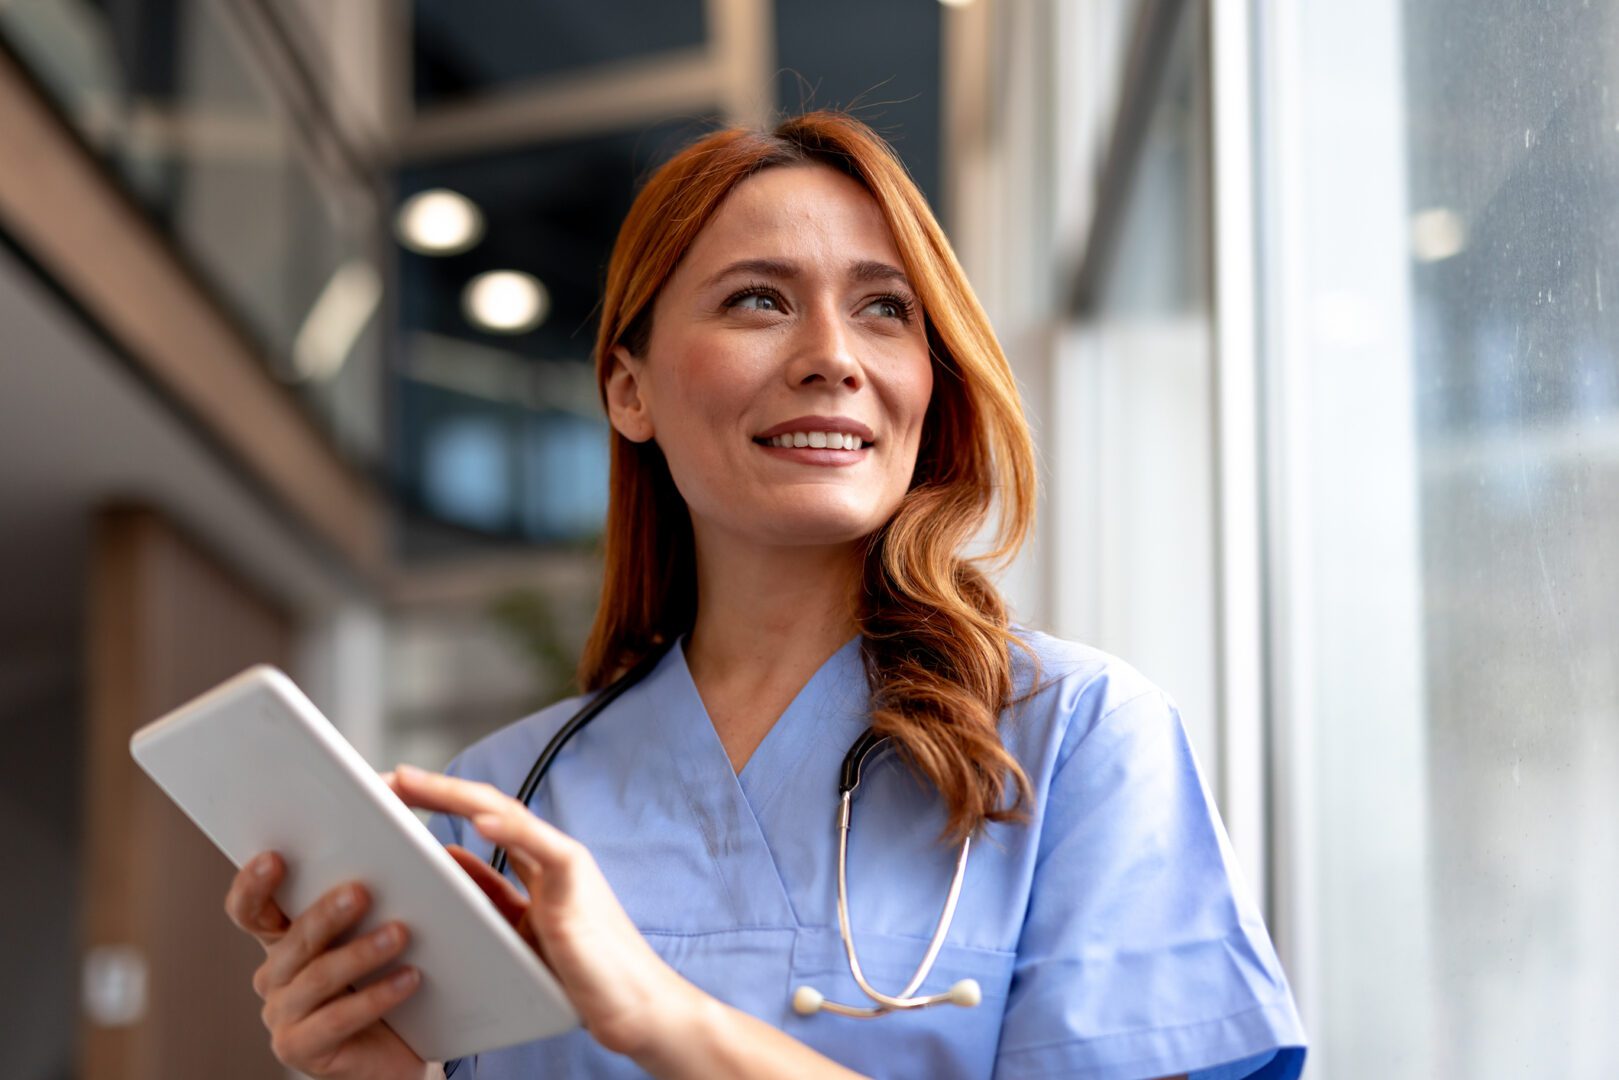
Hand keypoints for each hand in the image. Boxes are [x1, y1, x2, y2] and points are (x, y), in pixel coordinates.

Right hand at [223, 853, 426, 1078]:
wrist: (396, 1053)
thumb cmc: (384, 984)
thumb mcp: (373, 936)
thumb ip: (372, 902)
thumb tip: (406, 858)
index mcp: (284, 942)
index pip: (252, 911)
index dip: (254, 885)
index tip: (275, 858)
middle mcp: (275, 978)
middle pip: (293, 941)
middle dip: (326, 914)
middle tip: (361, 892)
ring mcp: (282, 1016)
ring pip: (318, 977)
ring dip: (361, 953)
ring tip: (400, 935)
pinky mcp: (300, 1048)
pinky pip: (338, 1019)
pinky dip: (376, 996)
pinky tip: (408, 979)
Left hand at [385, 764, 699, 1060]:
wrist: (634, 1007)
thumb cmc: (583, 976)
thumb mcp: (519, 932)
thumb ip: (491, 896)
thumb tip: (448, 863)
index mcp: (538, 867)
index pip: (482, 819)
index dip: (441, 802)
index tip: (396, 792)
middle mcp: (551, 856)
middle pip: (486, 807)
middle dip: (436, 790)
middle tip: (390, 778)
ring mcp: (565, 865)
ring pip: (504, 814)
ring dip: (455, 796)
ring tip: (413, 784)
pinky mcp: (576, 882)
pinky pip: (540, 848)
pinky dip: (508, 831)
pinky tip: (477, 820)